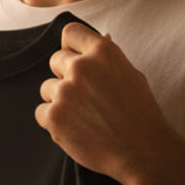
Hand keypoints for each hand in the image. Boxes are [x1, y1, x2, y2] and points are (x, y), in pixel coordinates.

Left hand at [35, 22, 172, 184]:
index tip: (75, 59)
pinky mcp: (54, 116)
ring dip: (59, 100)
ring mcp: (65, 91)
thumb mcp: (131, 75)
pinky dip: (53, 121)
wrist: (142, 151)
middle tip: (84, 96)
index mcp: (103, 52)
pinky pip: (41, 112)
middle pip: (56, 60)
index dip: (71, 47)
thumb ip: (108, 57)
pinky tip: (75, 129)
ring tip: (83, 116)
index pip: (71, 33)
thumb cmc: (141, 114)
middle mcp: (81, 67)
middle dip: (65, 75)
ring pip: (47, 88)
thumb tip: (102, 37)